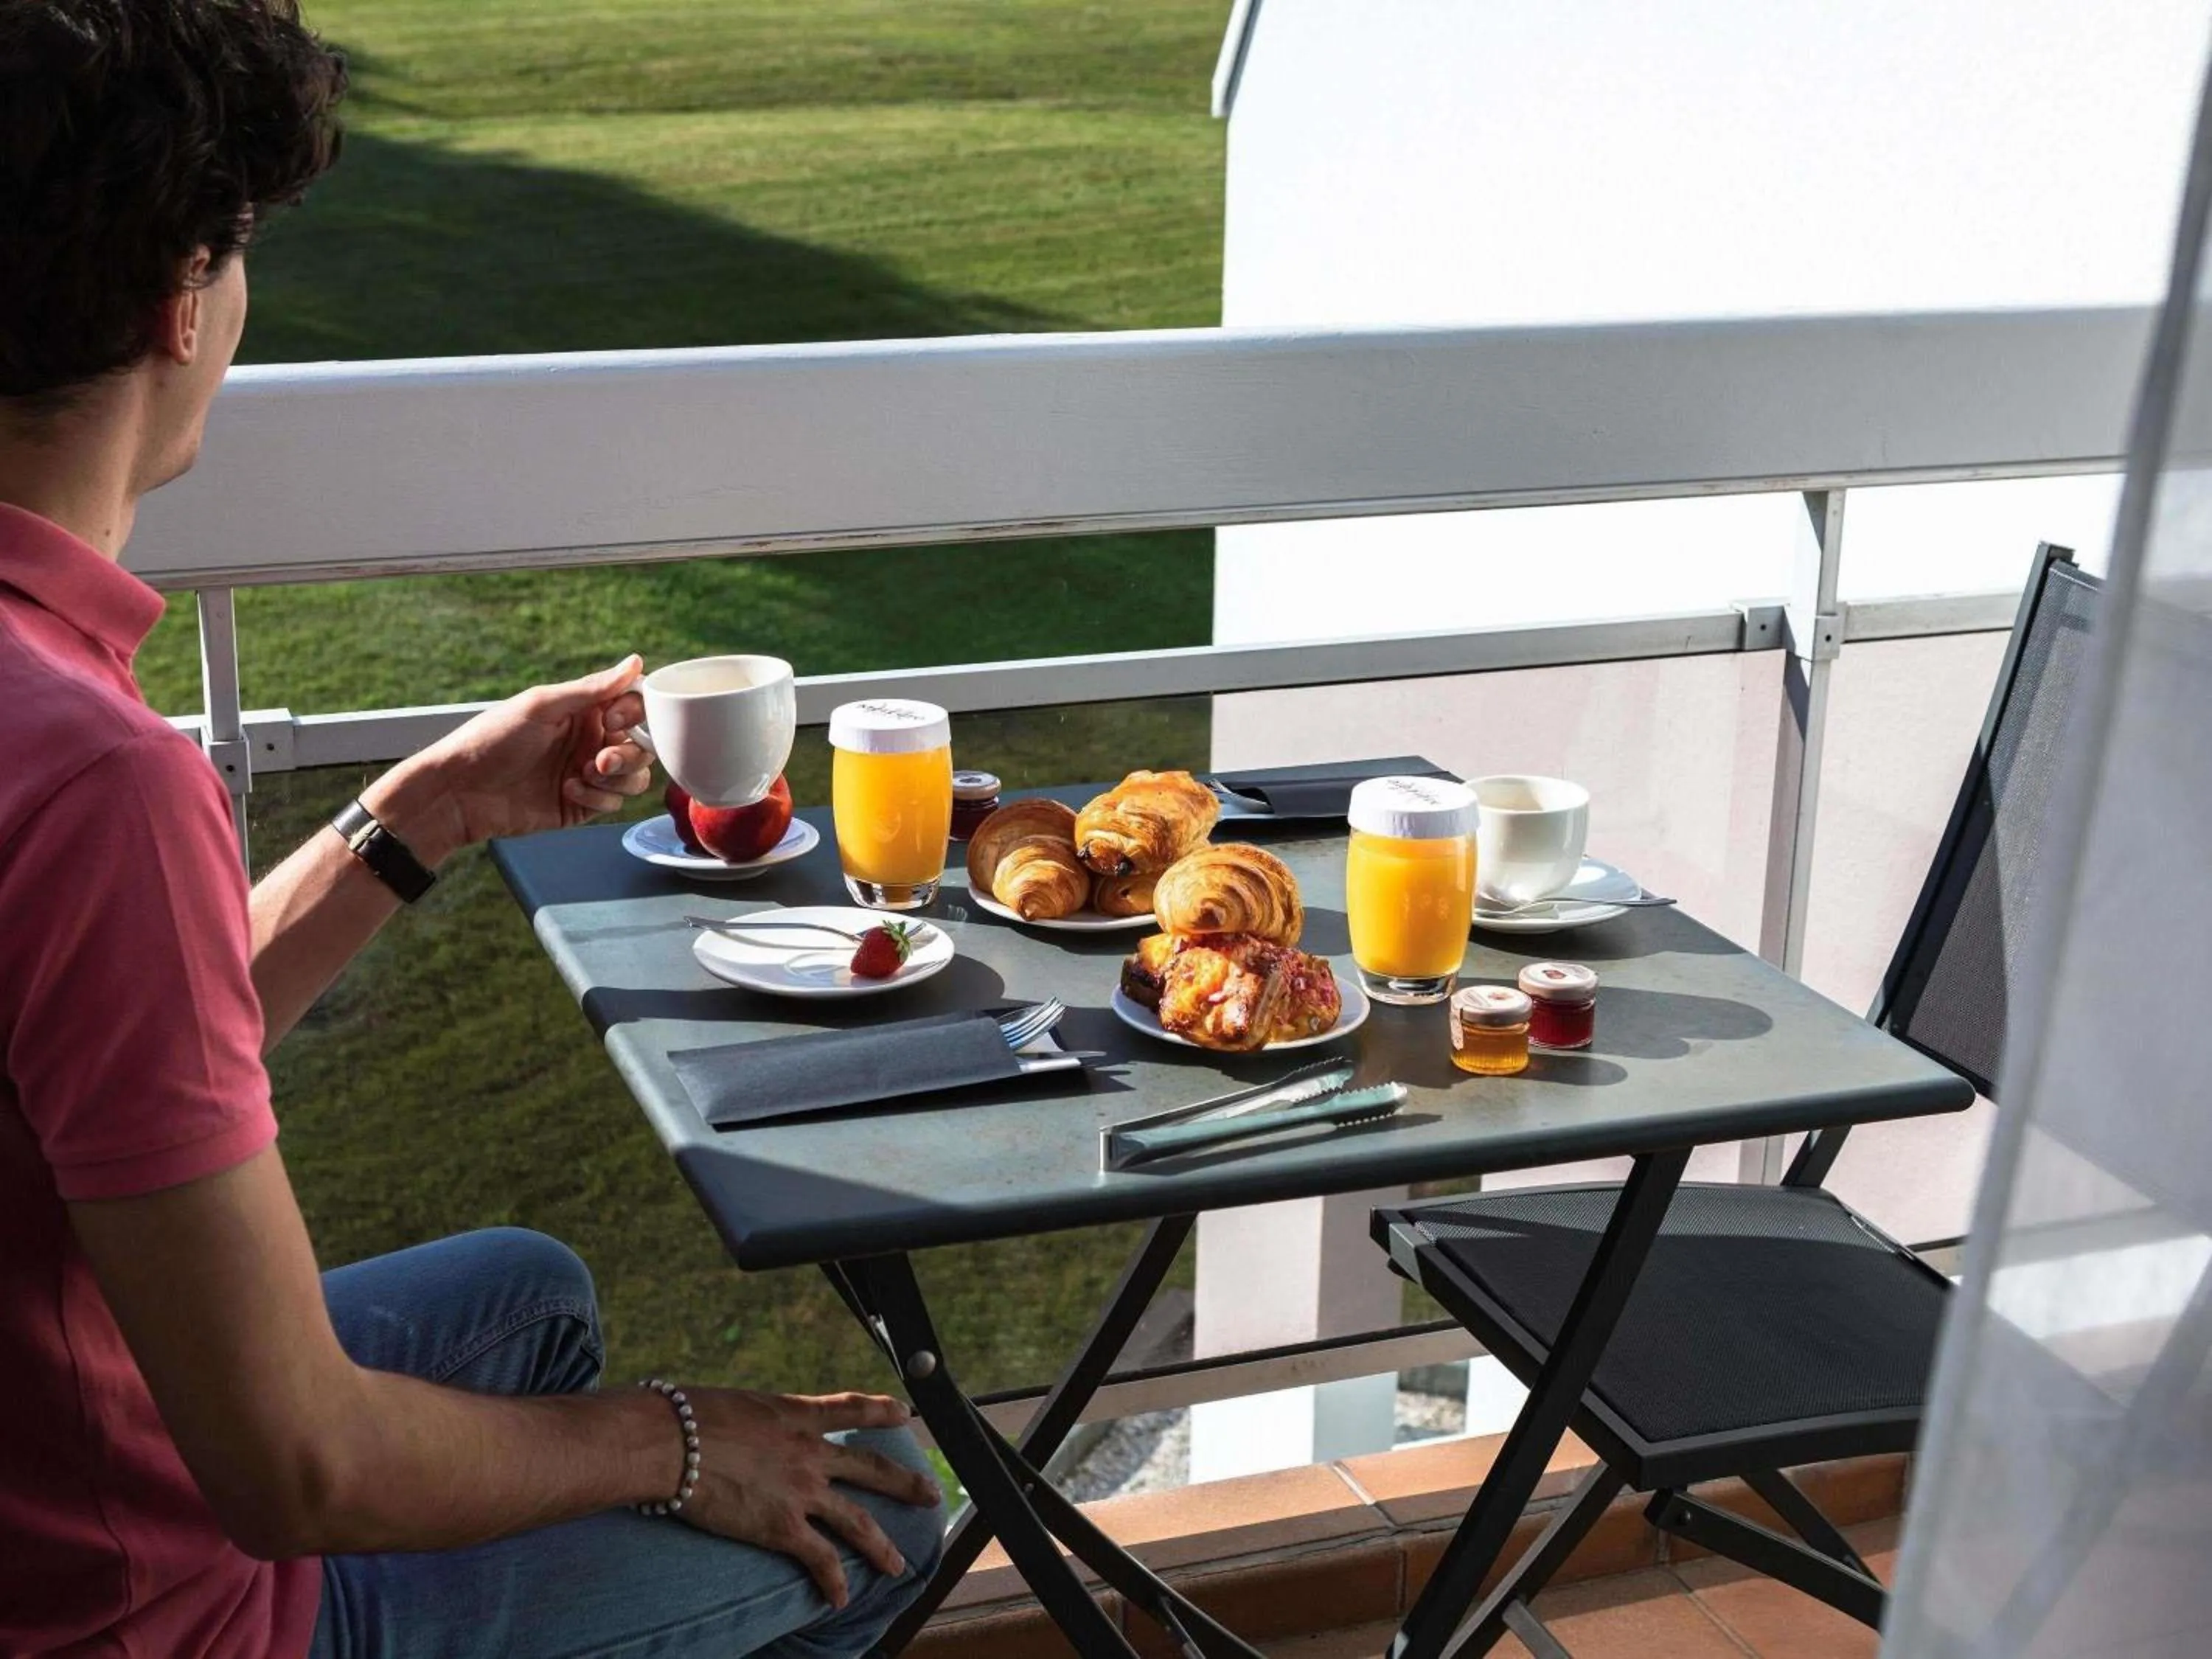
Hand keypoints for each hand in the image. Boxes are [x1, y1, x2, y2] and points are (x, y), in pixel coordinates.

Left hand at [363, 657, 653, 864]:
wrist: (460, 793)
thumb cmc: (491, 740)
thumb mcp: (542, 706)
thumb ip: (593, 688)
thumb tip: (635, 662)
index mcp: (583, 709)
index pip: (634, 706)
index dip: (635, 714)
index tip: (613, 721)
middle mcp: (589, 740)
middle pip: (642, 745)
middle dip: (628, 754)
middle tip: (601, 760)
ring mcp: (588, 774)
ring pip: (635, 778)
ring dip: (617, 779)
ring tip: (582, 775)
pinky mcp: (582, 805)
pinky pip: (613, 803)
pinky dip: (597, 798)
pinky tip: (566, 791)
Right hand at [673, 1388, 939, 1606]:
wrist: (671, 1442)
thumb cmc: (684, 1416)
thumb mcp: (732, 1405)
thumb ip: (750, 1420)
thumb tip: (737, 1426)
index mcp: (796, 1415)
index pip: (850, 1408)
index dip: (880, 1410)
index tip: (904, 1412)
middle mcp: (809, 1452)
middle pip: (871, 1469)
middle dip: (905, 1483)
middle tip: (931, 1494)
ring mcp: (800, 1491)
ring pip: (857, 1522)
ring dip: (881, 1546)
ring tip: (898, 1564)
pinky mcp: (782, 1527)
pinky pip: (820, 1559)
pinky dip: (834, 1580)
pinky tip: (840, 1598)